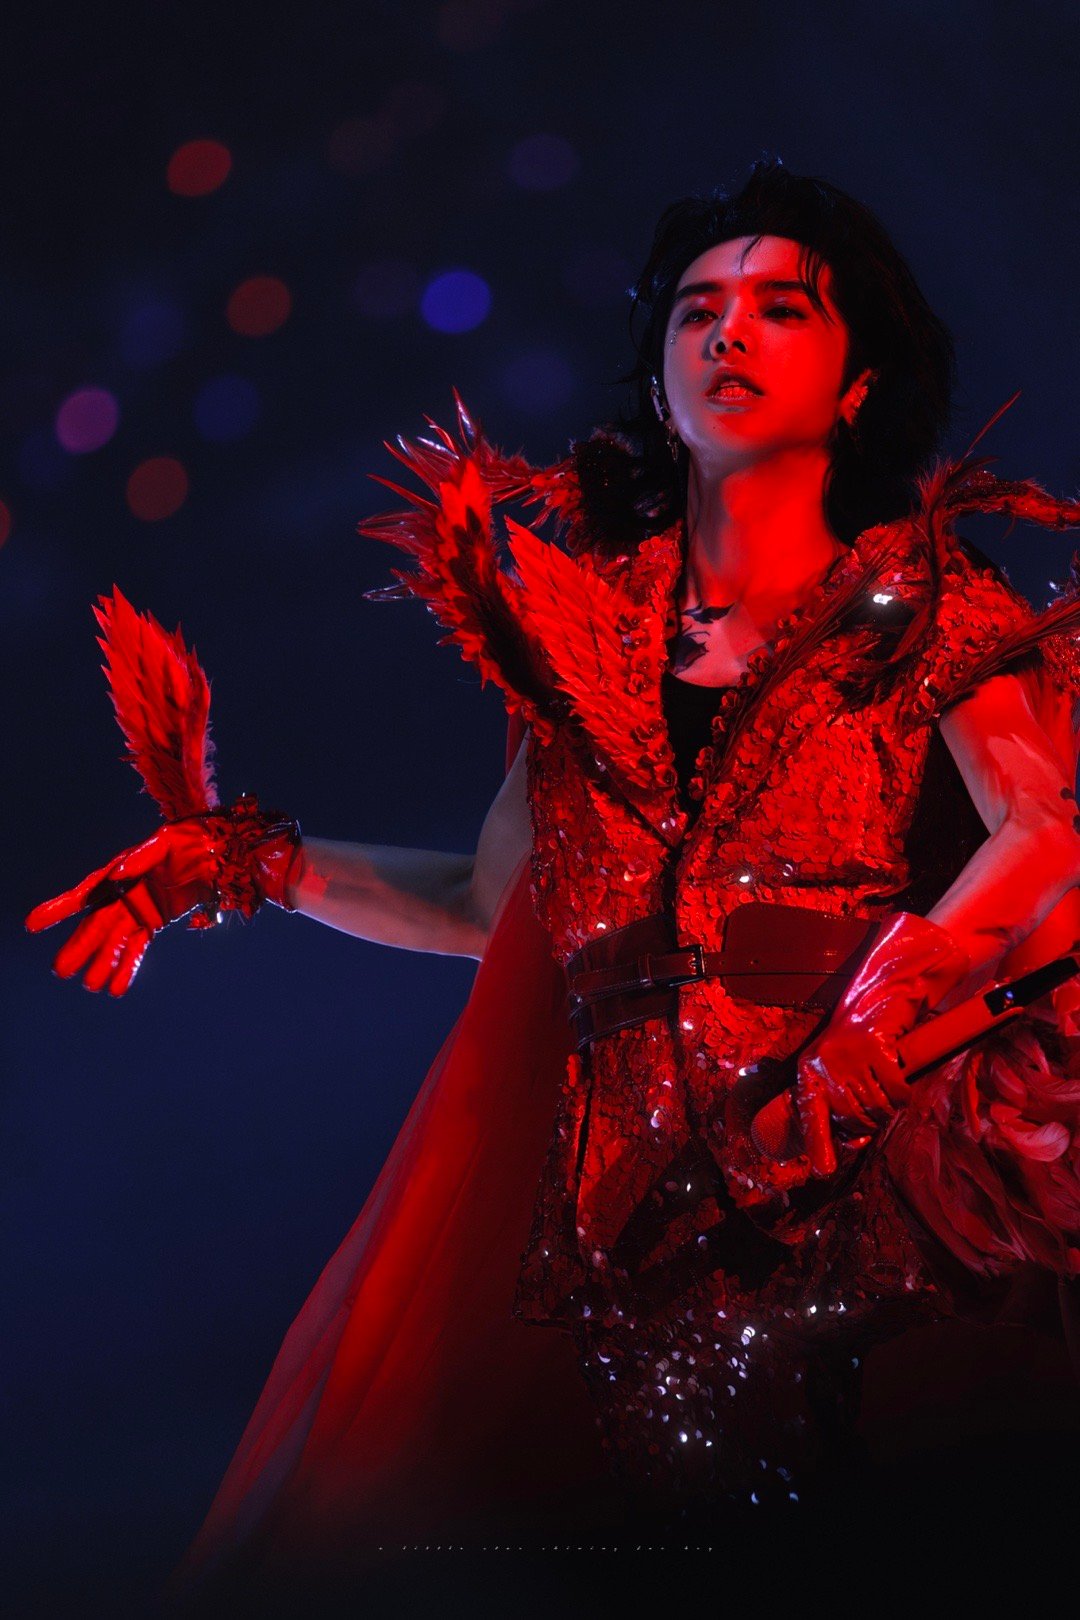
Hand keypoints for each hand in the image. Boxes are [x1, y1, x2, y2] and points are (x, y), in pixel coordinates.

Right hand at [25, 799, 300, 996]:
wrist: (223, 848)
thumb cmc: (193, 836)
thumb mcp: (169, 840)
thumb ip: (142, 857)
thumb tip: (120, 872)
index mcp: (121, 872)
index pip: (85, 894)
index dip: (59, 909)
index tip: (32, 924)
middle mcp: (125, 892)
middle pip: (98, 925)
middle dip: (80, 948)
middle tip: (61, 970)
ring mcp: (141, 908)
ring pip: (116, 941)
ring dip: (104, 963)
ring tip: (91, 987)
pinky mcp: (158, 919)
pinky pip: (138, 946)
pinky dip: (128, 966)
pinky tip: (117, 987)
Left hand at [792, 911, 970, 1176]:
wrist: (881, 994)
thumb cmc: (861, 1040)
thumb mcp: (841, 1068)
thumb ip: (841, 1101)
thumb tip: (851, 1143)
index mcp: (809, 1071)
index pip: (810, 1114)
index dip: (817, 1144)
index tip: (822, 1171)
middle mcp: (824, 1064)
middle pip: (853, 1118)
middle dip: (871, 1120)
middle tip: (879, 1103)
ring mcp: (849, 1056)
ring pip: (876, 1108)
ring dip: (889, 1106)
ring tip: (888, 1087)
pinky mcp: (875, 1049)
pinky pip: (896, 1092)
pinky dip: (903, 1093)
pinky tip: (901, 1081)